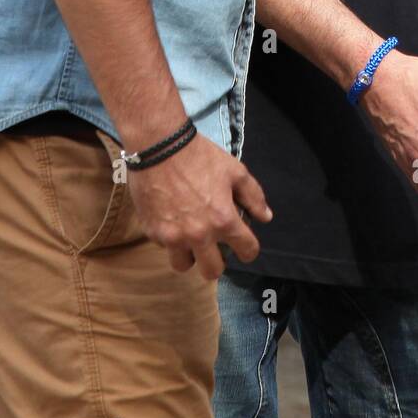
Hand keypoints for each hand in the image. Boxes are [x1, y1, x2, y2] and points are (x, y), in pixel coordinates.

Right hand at [128, 133, 272, 280]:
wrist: (159, 145)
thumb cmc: (200, 156)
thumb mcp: (234, 170)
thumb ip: (253, 196)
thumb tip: (265, 217)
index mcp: (223, 220)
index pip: (246, 251)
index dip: (249, 249)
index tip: (244, 245)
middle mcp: (199, 235)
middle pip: (212, 271)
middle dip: (217, 262)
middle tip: (214, 248)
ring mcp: (173, 236)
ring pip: (183, 265)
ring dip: (189, 255)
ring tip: (189, 238)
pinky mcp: (152, 232)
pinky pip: (164, 246)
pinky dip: (170, 238)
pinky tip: (171, 220)